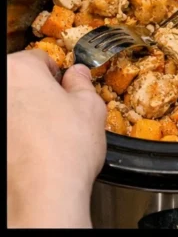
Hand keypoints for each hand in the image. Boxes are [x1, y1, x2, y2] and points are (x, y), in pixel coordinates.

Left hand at [8, 50, 105, 227]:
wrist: (43, 198)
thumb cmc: (64, 151)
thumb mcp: (90, 106)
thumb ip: (82, 83)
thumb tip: (77, 76)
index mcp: (19, 69)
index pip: (40, 59)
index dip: (57, 76)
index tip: (65, 89)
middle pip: (20, 82)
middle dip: (37, 95)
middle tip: (57, 114)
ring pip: (10, 109)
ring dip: (23, 117)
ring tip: (44, 137)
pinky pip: (8, 133)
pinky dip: (14, 139)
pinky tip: (30, 153)